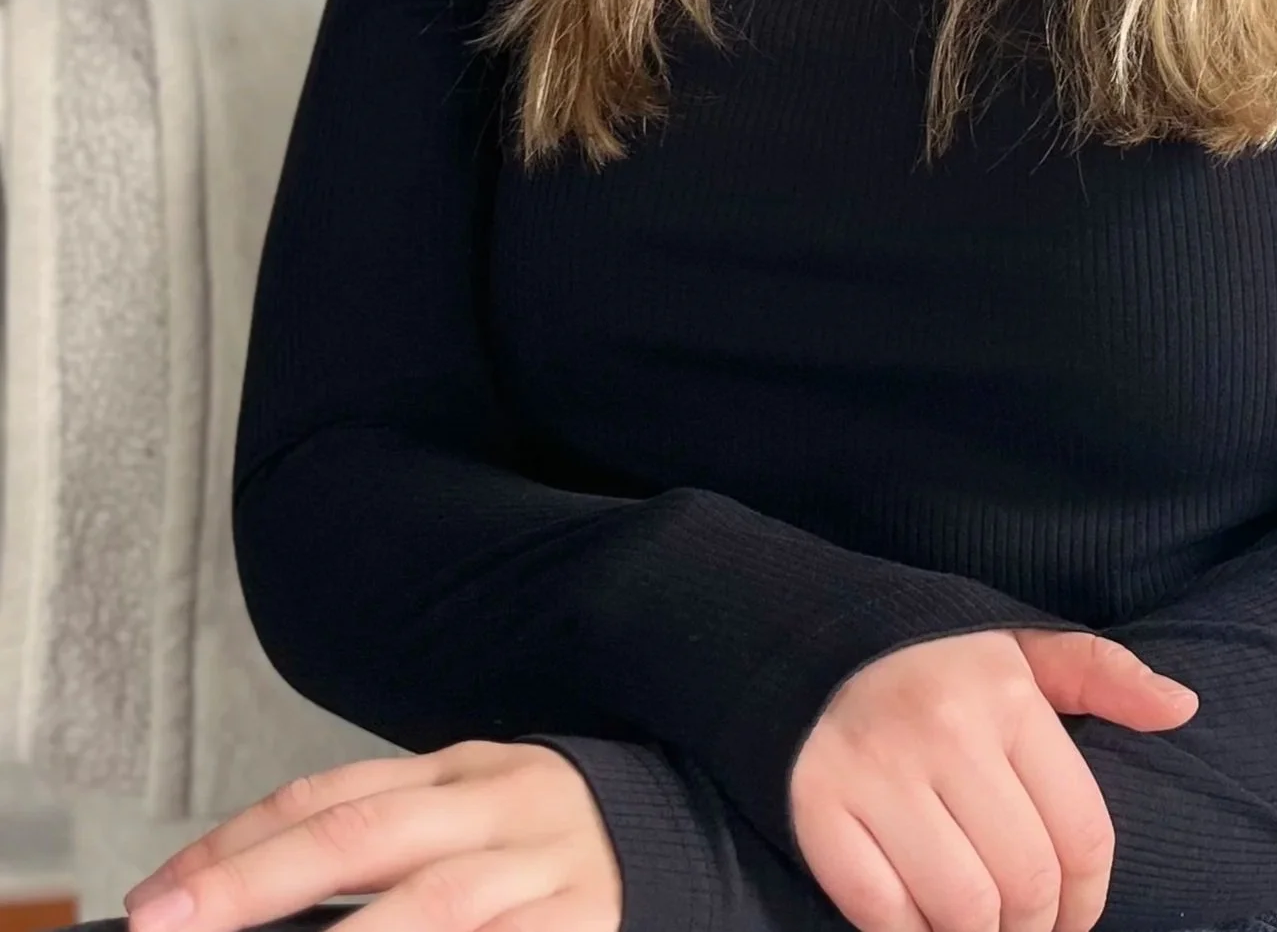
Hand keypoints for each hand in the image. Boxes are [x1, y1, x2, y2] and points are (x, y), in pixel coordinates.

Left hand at [119, 741, 621, 931]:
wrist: (702, 834)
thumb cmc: (557, 846)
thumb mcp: (477, 818)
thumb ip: (389, 845)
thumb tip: (255, 899)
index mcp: (465, 774)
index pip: (332, 795)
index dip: (239, 844)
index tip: (160, 898)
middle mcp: (501, 810)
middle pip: (363, 834)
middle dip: (256, 882)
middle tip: (170, 923)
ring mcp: (547, 874)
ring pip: (430, 908)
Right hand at [789, 627, 1197, 931]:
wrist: (803, 638)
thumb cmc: (932, 661)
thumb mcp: (1019, 651)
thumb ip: (1103, 676)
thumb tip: (1183, 707)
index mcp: (1008, 695)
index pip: (1082, 834)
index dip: (1089, 902)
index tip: (1071, 921)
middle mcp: (946, 730)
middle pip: (1026, 884)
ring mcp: (878, 770)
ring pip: (962, 909)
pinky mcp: (817, 807)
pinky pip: (884, 914)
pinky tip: (919, 923)